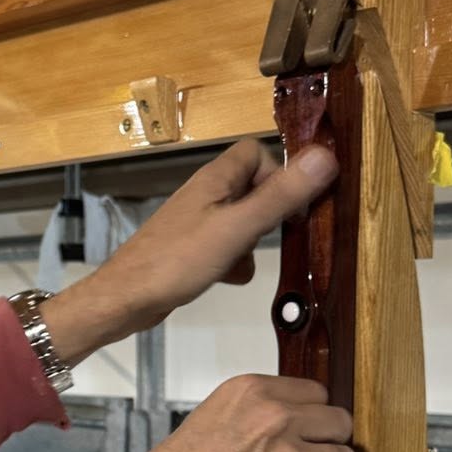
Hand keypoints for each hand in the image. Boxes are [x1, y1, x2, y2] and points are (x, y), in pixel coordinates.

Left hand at [39, 139, 336, 366]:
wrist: (126, 299)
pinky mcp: (190, 248)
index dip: (279, 173)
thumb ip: (280, 196)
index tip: (294, 204)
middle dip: (271, 212)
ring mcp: (196, 221)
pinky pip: (225, 246)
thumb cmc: (178, 261)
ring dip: (253, 241)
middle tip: (280, 236)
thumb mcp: (238, 228)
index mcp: (215, 179)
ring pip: (240, 220)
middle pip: (252, 187)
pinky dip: (234, 261)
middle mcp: (205, 194)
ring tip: (250, 260)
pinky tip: (230, 279)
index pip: (256, 153)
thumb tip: (325, 157)